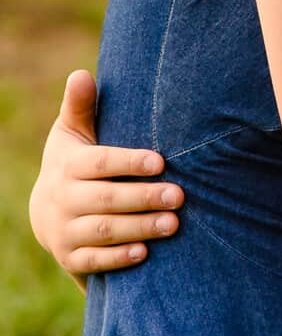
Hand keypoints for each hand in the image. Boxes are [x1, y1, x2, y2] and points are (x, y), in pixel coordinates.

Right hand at [28, 71, 183, 279]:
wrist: (48, 213)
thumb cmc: (75, 163)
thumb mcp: (73, 134)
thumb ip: (80, 107)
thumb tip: (81, 74)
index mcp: (68, 165)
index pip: (99, 163)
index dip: (129, 162)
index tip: (161, 162)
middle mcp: (62, 199)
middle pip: (105, 199)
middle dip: (143, 198)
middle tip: (180, 195)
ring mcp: (64, 230)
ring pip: (103, 231)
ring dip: (139, 228)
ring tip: (174, 224)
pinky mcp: (70, 257)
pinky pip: (94, 262)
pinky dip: (118, 258)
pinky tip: (145, 253)